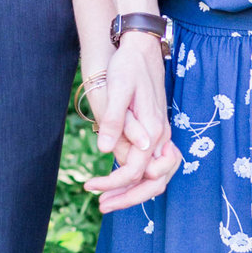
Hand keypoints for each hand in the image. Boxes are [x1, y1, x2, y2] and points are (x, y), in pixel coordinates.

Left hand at [84, 32, 176, 210]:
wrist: (141, 46)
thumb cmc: (128, 66)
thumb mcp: (118, 89)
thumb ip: (115, 120)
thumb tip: (106, 150)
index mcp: (152, 130)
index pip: (136, 171)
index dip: (113, 184)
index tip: (90, 186)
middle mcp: (160, 136)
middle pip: (153, 182)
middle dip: (127, 198)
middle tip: (101, 206)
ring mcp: (160, 135)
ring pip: (154, 177)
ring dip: (132, 191)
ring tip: (106, 199)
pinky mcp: (155, 132)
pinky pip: (150, 166)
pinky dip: (136, 178)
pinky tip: (116, 179)